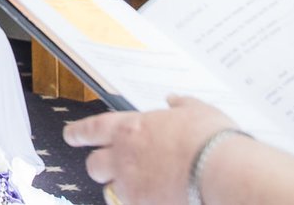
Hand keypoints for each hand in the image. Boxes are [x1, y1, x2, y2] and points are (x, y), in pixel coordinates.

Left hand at [65, 96, 234, 204]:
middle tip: (106, 166)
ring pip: (109, 189)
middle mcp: (124, 155)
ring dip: (117, 188)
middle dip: (99, 166)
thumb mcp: (197, 111)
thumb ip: (181, 104)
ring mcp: (131, 183)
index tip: (71, 135)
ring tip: (133, 187)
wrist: (222, 171)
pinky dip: (136, 202)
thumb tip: (174, 99)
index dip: (78, 132)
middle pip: (94, 164)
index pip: (92, 129)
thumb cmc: (211, 139)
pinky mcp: (142, 204)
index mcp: (131, 127)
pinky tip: (150, 200)